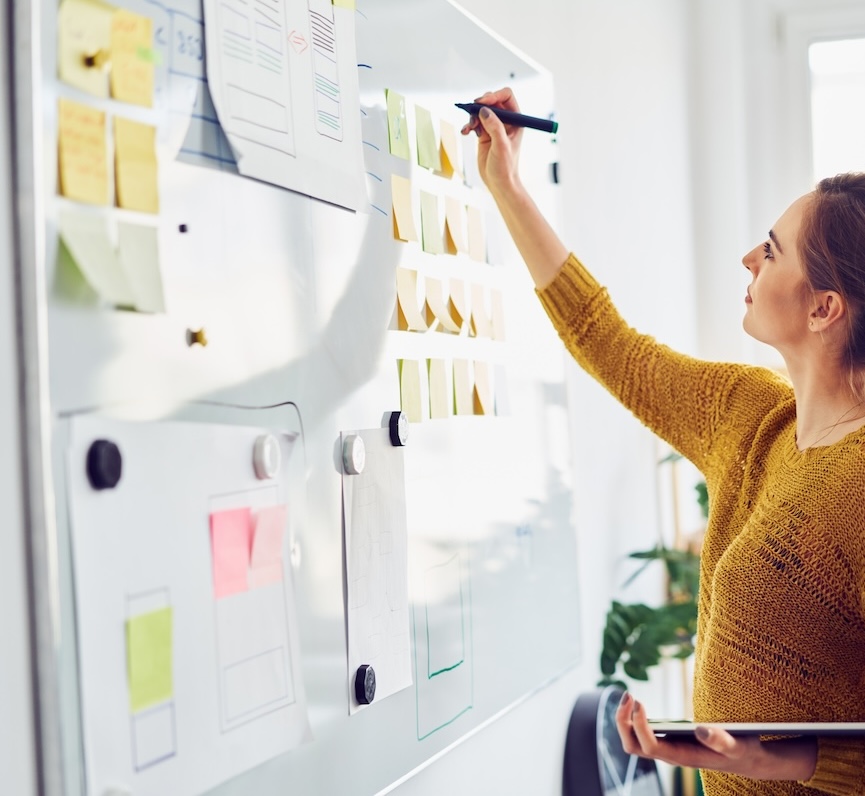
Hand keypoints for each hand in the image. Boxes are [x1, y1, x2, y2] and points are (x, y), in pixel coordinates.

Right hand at [459, 87, 523, 199]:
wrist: (499, 183)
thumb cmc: (506, 168)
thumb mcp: (501, 146)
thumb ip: (495, 127)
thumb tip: (484, 111)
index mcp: (516, 120)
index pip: (506, 96)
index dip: (494, 96)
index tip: (482, 102)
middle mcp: (506, 121)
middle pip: (492, 101)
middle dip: (480, 105)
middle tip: (471, 112)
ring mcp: (494, 127)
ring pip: (481, 112)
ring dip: (472, 116)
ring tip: (469, 128)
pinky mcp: (484, 134)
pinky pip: (474, 123)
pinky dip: (468, 125)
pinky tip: (465, 132)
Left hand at [615, 693, 817, 781]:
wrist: (748, 760)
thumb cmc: (743, 750)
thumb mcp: (739, 745)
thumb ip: (722, 741)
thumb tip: (700, 730)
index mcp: (684, 758)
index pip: (650, 747)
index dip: (639, 726)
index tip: (639, 701)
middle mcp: (671, 756)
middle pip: (633, 747)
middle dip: (624, 722)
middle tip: (629, 695)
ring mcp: (668, 751)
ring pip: (633, 742)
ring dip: (625, 720)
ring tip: (629, 696)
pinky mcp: (668, 743)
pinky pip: (641, 736)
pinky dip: (633, 720)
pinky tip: (637, 704)